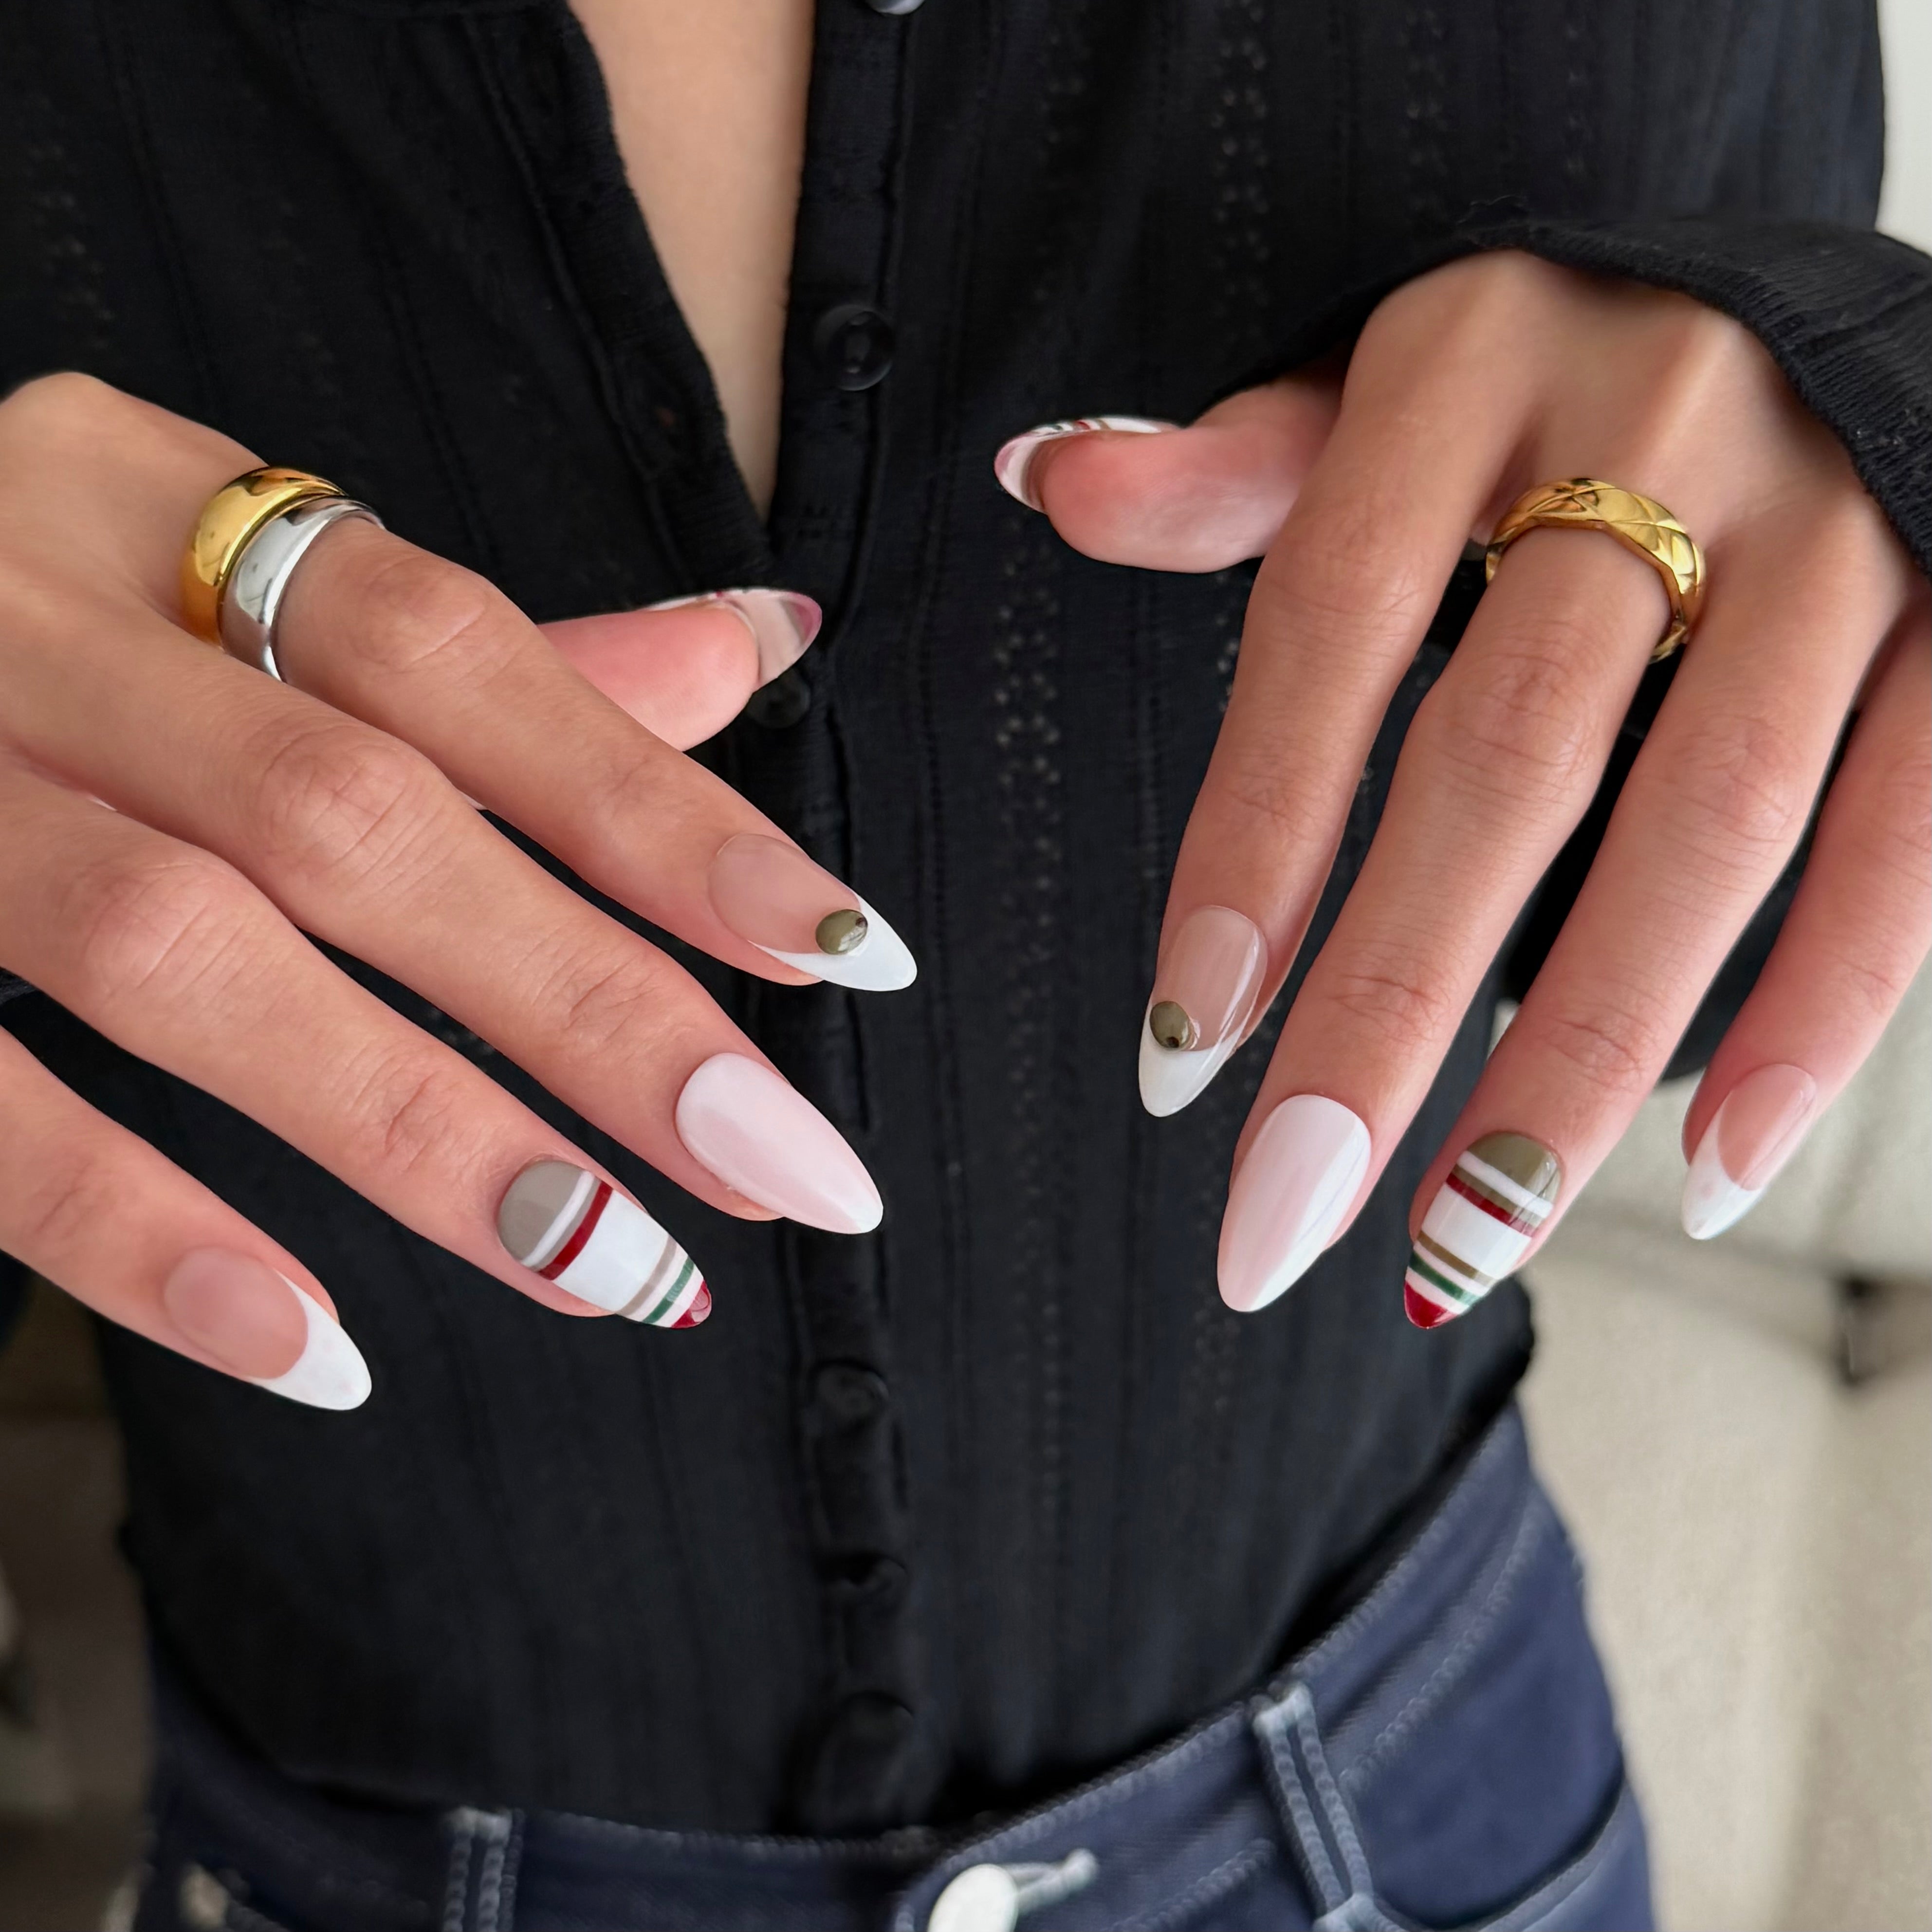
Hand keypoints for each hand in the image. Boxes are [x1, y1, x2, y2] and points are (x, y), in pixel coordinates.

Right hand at [0, 375, 912, 1405]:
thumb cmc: (11, 624)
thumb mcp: (221, 583)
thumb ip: (480, 652)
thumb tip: (753, 650)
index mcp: (142, 499)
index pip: (459, 647)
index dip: (656, 803)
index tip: (841, 949)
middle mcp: (16, 605)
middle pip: (353, 818)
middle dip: (589, 1004)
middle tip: (781, 1170)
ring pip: (180, 953)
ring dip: (415, 1129)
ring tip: (613, 1268)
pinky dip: (139, 1227)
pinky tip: (316, 1346)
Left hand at [1000, 253, 1928, 1321]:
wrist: (1803, 300)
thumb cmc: (1547, 370)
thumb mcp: (1381, 380)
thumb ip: (1236, 470)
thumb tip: (1052, 480)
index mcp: (1472, 368)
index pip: (1329, 629)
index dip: (1252, 846)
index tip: (1180, 1049)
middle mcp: (1662, 426)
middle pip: (1507, 762)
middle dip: (1388, 1011)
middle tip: (1281, 1217)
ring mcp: (1838, 525)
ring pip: (1709, 824)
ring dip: (1581, 1058)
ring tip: (1462, 1237)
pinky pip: (1910, 836)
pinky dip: (1820, 1014)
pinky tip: (1705, 1177)